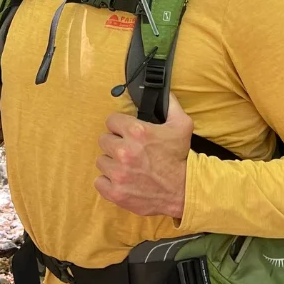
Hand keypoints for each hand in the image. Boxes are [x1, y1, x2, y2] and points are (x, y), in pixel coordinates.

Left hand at [95, 93, 192, 218]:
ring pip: (101, 161)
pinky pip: (99, 181)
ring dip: (112, 163)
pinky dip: (108, 182)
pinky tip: (122, 180)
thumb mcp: (182, 125)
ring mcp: (118, 173)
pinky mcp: (115, 192)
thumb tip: (163, 91)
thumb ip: (170, 104)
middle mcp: (124, 151)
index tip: (126, 132)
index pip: (111, 120)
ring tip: (126, 166)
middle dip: (115, 143)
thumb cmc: (180, 157)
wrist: (184, 190)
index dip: (120, 126)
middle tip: (128, 150)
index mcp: (137, 132)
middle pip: (103, 140)